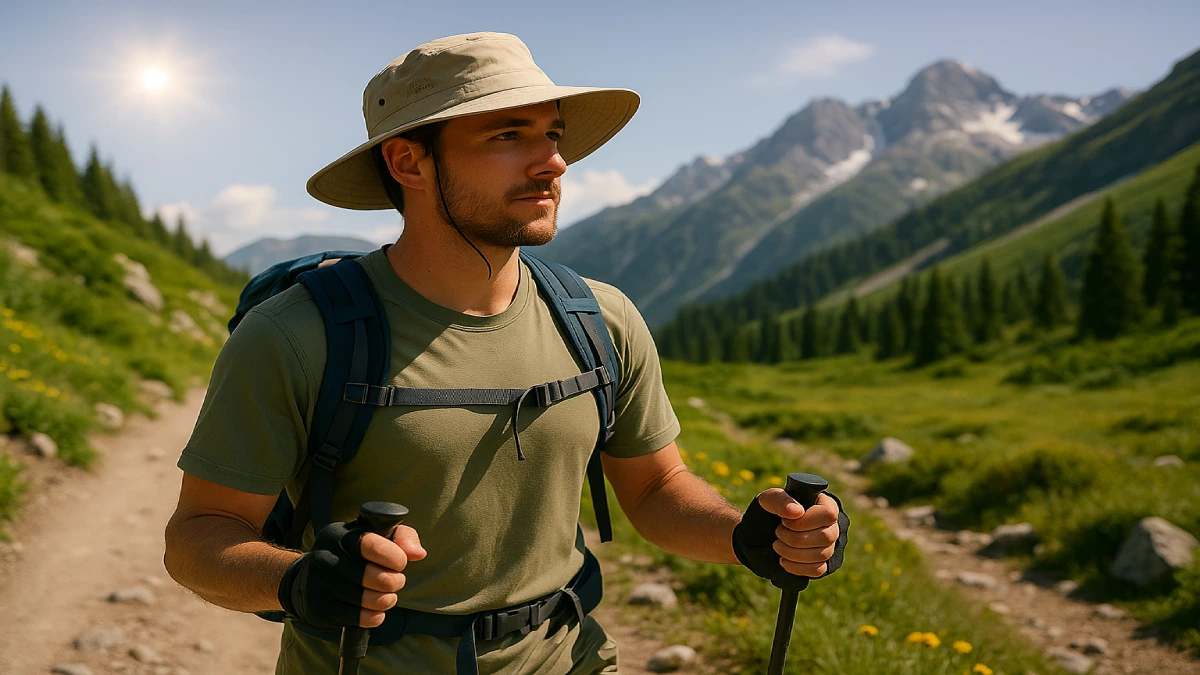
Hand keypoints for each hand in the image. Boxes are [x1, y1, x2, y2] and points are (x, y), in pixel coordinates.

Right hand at [278, 519, 425, 629]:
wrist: (312, 580)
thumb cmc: (355, 555)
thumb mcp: (376, 536)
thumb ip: (402, 536)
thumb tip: (418, 553)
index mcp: (339, 534)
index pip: (369, 544)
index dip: (393, 556)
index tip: (401, 563)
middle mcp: (324, 557)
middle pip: (369, 575)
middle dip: (393, 581)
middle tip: (397, 581)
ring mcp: (319, 583)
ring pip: (364, 598)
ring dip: (386, 600)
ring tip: (389, 596)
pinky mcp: (319, 608)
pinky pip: (357, 617)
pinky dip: (374, 616)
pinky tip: (376, 611)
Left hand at [732, 489, 848, 590]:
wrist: (757, 537)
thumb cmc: (767, 513)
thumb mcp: (767, 501)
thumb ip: (779, 500)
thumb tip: (797, 511)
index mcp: (823, 504)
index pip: (828, 514)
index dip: (805, 521)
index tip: (784, 521)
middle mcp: (830, 525)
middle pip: (827, 537)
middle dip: (795, 538)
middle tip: (778, 532)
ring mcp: (828, 545)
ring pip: (822, 554)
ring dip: (793, 553)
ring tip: (777, 545)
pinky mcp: (821, 563)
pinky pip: (818, 570)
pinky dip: (797, 567)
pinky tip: (783, 560)